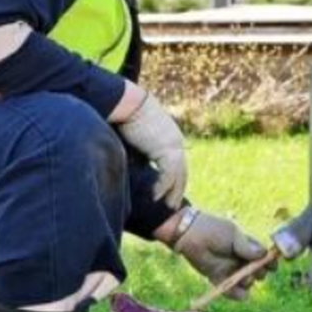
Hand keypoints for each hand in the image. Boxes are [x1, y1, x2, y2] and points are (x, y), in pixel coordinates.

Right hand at [114, 88, 186, 207]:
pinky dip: (162, 187)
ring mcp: (174, 146)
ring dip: (172, 192)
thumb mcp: (138, 141)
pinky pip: (167, 175)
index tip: (169, 192)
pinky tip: (155, 197)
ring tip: (167, 206)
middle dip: (178, 189)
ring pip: (178, 175)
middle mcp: (177, 142)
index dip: (174, 179)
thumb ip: (142, 155)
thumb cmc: (129, 119)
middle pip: (182, 171)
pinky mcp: (167, 150)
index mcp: (172, 138)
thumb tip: (138, 170)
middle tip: (172, 205)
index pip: (177, 164)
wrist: (129, 105)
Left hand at [171, 208, 272, 299]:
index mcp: (247, 246)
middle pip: (258, 272)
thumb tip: (264, 254)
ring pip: (246, 283)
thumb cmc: (213, 230)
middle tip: (255, 271)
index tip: (272, 266)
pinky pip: (231, 291)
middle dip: (259, 273)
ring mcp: (230, 269)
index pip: (264, 256)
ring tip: (243, 279)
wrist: (189, 235)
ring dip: (248, 283)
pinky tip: (240, 293)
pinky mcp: (219, 278)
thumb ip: (247, 247)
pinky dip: (236, 294)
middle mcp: (240, 259)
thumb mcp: (233, 235)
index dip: (270, 262)